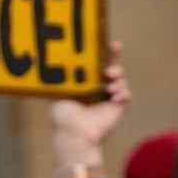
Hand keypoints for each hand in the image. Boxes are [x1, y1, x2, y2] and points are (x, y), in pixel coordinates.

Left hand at [49, 41, 130, 168]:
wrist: (74, 133)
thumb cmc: (62, 115)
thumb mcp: (58, 93)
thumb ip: (60, 79)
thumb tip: (51, 63)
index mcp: (86, 83)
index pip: (97, 65)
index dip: (107, 53)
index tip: (113, 44)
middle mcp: (98, 88)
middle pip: (113, 70)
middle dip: (114, 67)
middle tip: (109, 72)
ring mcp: (108, 97)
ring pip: (121, 81)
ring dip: (118, 81)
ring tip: (110, 88)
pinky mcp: (117, 107)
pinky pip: (127, 94)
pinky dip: (123, 93)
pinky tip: (115, 97)